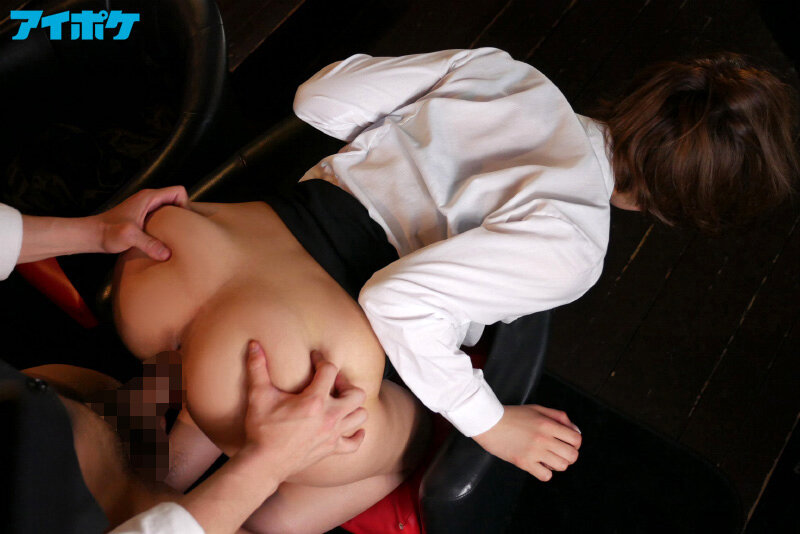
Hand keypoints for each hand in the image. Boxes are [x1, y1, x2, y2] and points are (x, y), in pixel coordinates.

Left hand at [94, 186, 188, 259]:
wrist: (91, 235)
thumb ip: (148, 243)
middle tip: (184, 232)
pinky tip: (164, 240)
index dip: (186, 204)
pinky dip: (167, 227)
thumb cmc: (107, 232)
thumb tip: (167, 254)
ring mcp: (145, 208)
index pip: (178, 192)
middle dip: (183, 214)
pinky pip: (162, 218)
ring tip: (176, 237)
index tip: (185, 222)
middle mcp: (148, 200)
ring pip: (170, 210)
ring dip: (175, 222)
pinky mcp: (143, 218)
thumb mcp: (129, 237)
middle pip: (176, 200)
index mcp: (148, 198)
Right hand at [241, 340, 367, 478]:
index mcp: (314, 401)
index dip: (322, 359)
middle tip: (331, 382)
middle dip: (346, 384)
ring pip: (360, 416)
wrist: (264, 463)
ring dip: (353, 406)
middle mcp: (329, 417)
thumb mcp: (258, 396)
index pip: (329, 370)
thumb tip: (254, 344)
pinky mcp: (330, 449)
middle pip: (356, 393)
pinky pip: (354, 443)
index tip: (314, 358)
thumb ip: (257, 368)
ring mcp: (332, 434)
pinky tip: (352, 428)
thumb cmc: (261, 429)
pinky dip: (357, 435)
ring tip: (339, 402)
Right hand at [473, 404, 581, 481]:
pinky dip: (545, 473)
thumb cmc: (512, 415)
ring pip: (562, 466)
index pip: (576, 439)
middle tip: (558, 452)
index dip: (575, 443)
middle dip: (569, 455)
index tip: (568, 443)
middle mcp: (543, 438)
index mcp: (548, 424)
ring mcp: (534, 452)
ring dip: (557, 464)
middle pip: (572, 455)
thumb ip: (558, 417)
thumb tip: (575, 430)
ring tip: (547, 458)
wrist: (489, 422)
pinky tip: (538, 465)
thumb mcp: (537, 409)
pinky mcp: (524, 463)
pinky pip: (546, 476)